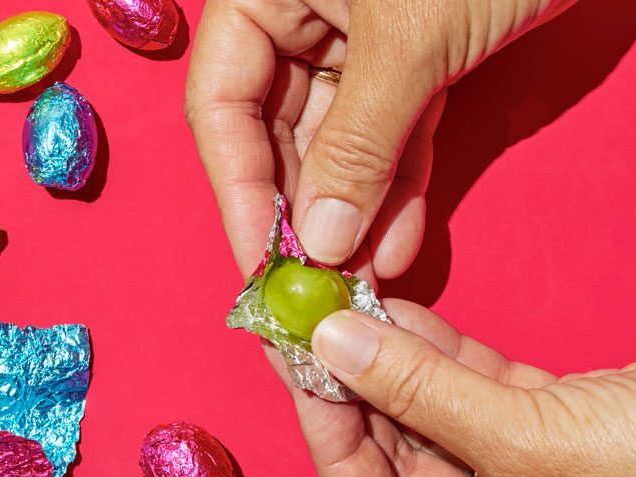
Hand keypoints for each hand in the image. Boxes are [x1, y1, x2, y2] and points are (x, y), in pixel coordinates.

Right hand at [185, 0, 574, 276]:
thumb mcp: (411, 38)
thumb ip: (358, 141)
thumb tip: (321, 242)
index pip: (222, 105)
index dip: (238, 190)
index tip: (260, 264)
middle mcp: (298, 14)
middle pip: (274, 134)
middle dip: (301, 215)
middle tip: (315, 290)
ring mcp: (355, 39)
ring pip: (336, 144)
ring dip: (351, 216)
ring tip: (363, 283)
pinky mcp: (414, 58)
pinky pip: (392, 135)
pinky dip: (397, 188)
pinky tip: (399, 244)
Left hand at [287, 302, 635, 476]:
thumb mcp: (527, 436)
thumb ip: (421, 391)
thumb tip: (331, 344)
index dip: (329, 443)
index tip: (298, 374)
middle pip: (394, 462)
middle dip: (351, 395)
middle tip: (303, 332)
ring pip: (428, 420)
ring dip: (387, 365)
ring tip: (339, 309)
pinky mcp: (548, 429)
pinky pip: (471, 392)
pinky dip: (436, 353)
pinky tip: (394, 312)